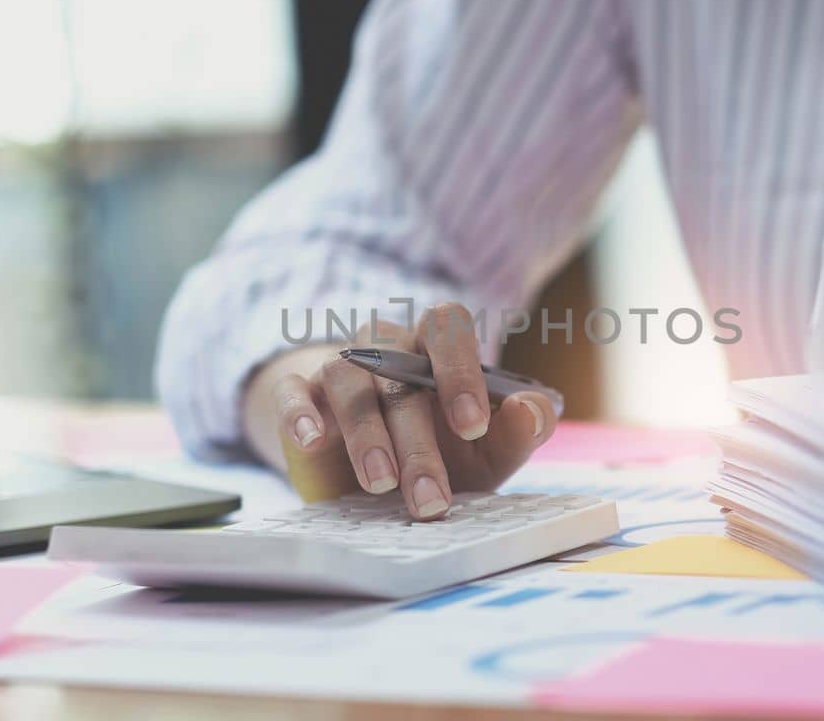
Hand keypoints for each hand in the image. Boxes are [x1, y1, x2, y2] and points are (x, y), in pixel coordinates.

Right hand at [263, 303, 553, 518]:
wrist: (376, 474)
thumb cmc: (445, 452)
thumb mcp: (489, 450)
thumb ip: (521, 430)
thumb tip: (531, 408)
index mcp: (436, 347)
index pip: (447, 327)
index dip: (460, 370)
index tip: (473, 424)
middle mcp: (387, 347)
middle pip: (397, 370)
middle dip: (418, 441)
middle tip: (432, 497)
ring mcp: (339, 367)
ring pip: (347, 378)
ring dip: (366, 434)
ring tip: (382, 484)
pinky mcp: (299, 395)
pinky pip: (292, 390)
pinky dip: (299, 413)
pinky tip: (312, 440)